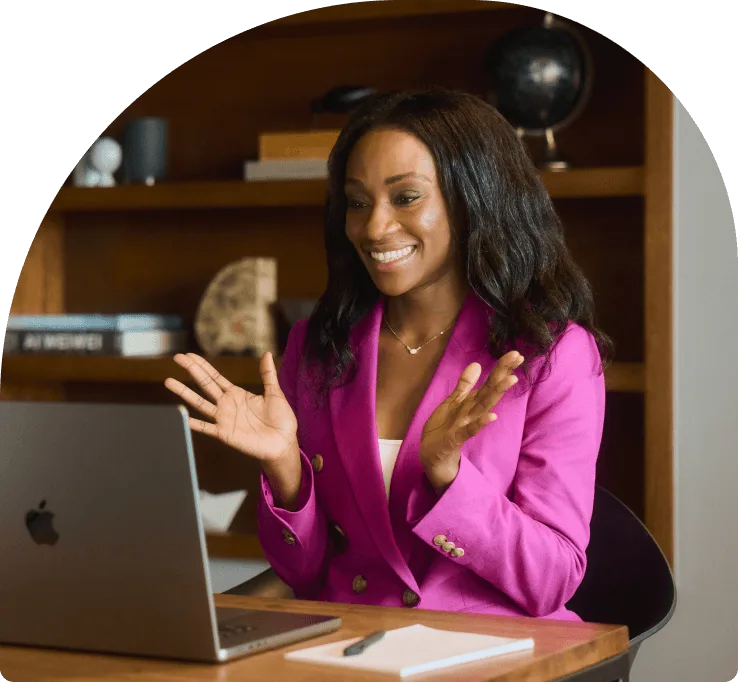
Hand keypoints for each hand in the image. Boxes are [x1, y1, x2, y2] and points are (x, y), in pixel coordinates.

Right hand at [163, 352, 297, 464]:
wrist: (283, 443)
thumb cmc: (281, 420)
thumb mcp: (275, 393)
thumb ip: (268, 375)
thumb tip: (266, 354)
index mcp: (237, 394)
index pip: (215, 376)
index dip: (202, 365)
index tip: (188, 355)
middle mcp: (227, 405)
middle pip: (205, 384)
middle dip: (191, 370)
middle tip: (176, 357)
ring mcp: (224, 419)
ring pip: (200, 403)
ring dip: (185, 393)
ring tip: (169, 381)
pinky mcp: (225, 433)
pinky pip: (206, 427)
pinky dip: (194, 423)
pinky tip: (182, 417)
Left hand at [419, 351, 523, 490]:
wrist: (431, 452)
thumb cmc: (445, 425)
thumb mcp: (453, 401)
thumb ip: (465, 384)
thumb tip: (477, 364)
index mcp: (472, 402)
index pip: (489, 382)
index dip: (501, 367)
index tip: (516, 353)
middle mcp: (473, 411)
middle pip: (490, 390)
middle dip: (503, 373)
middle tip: (518, 357)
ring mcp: (466, 424)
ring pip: (483, 407)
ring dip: (496, 393)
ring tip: (511, 379)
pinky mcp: (456, 438)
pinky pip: (469, 430)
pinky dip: (480, 424)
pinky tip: (492, 417)